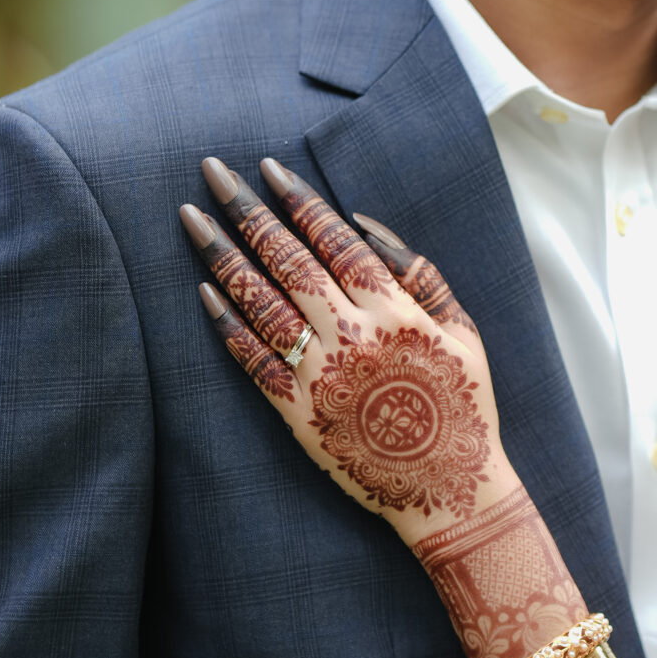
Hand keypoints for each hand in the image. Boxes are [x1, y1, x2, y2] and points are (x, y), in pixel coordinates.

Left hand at [181, 157, 584, 657]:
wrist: (450, 490)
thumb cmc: (464, 405)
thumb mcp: (462, 328)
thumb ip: (420, 272)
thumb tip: (363, 224)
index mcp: (395, 310)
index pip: (333, 239)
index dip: (298, 200)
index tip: (267, 167)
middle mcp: (352, 336)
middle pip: (287, 259)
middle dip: (247, 209)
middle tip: (211, 172)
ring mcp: (320, 376)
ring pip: (260, 303)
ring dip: (222, 255)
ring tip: (192, 219)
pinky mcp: (297, 415)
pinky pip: (252, 362)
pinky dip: (226, 324)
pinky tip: (203, 291)